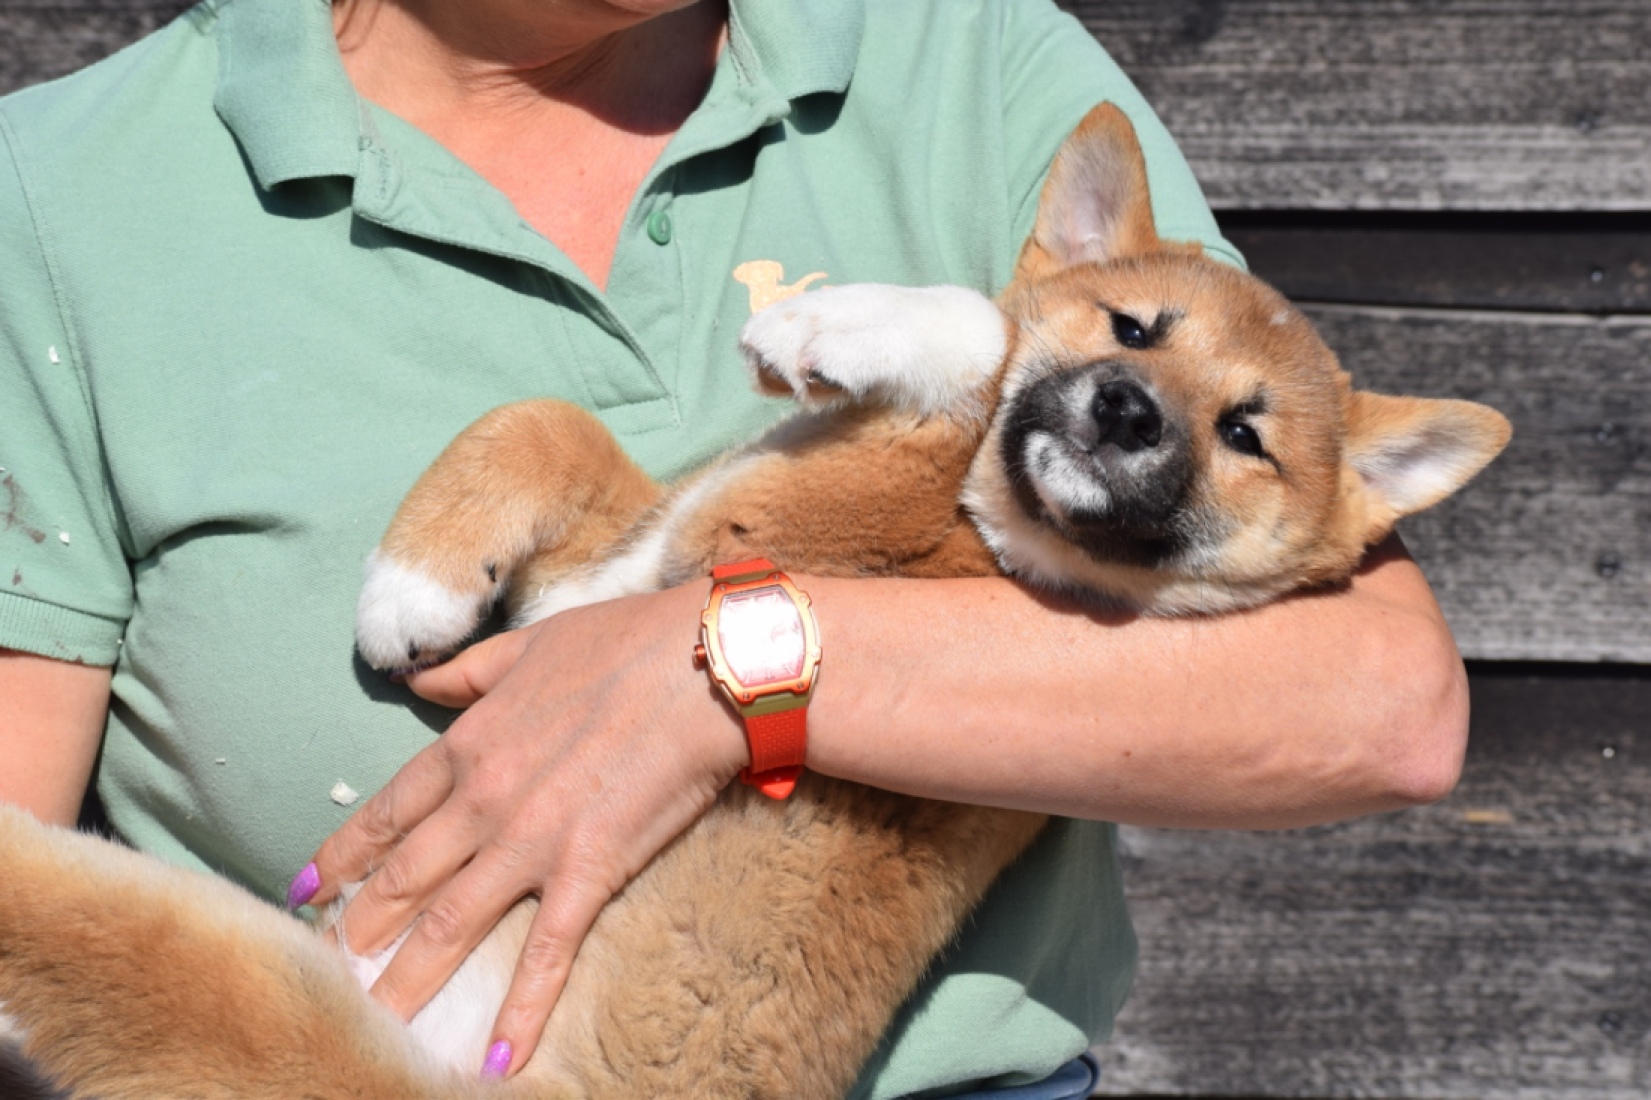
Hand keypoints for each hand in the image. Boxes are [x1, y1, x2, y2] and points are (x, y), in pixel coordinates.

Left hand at [301, 582, 747, 1076]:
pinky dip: (520, 1008)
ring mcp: (531, 841)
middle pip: (404, 878)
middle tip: (324, 973)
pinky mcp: (588, 870)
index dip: (342, 856)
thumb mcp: (530, 645)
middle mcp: (483, 800)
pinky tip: (497, 1060)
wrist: (701, 664)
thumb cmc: (624, 642)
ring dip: (409, 980)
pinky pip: (546, 952)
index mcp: (469, 745)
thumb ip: (468, 673)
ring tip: (374, 1024)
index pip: (388, 813)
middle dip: (358, 929)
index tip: (303, 890)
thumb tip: (418, 683)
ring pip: (451, 924)